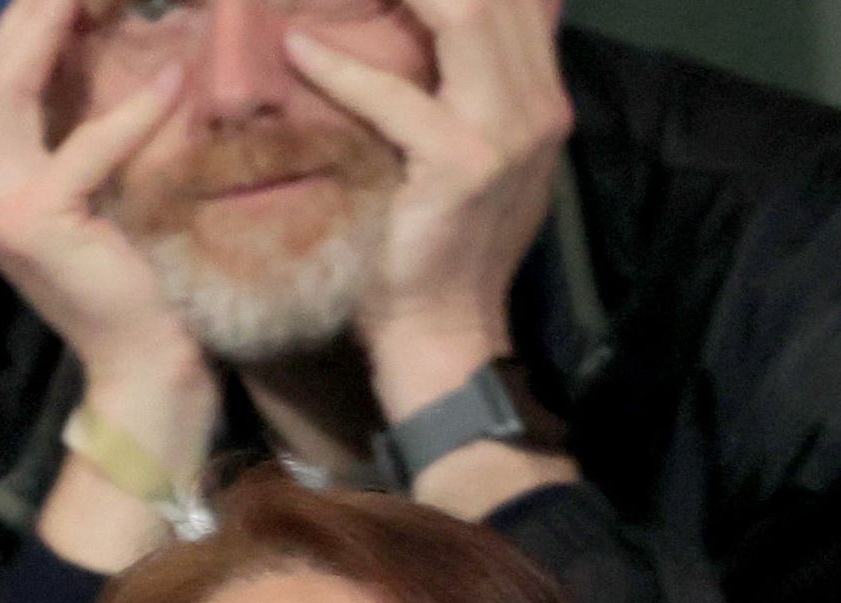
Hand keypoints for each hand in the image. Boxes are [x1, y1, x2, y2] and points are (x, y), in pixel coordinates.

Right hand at [0, 0, 217, 507]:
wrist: (149, 367)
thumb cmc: (146, 282)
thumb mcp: (112, 191)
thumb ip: (92, 130)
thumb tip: (111, 41)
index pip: (2, 81)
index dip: (34, 22)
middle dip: (34, 9)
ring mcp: (0, 210)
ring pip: (8, 90)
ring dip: (53, 27)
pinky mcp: (36, 224)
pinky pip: (83, 148)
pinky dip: (129, 111)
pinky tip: (172, 78)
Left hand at [284, 0, 570, 420]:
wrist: (441, 332)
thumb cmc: (438, 245)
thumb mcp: (470, 154)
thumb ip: (470, 89)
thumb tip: (443, 24)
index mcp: (541, 97)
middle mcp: (539, 105)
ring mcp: (507, 133)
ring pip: (463, 14)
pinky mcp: (462, 164)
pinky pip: (394, 95)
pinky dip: (341, 68)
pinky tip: (299, 51)